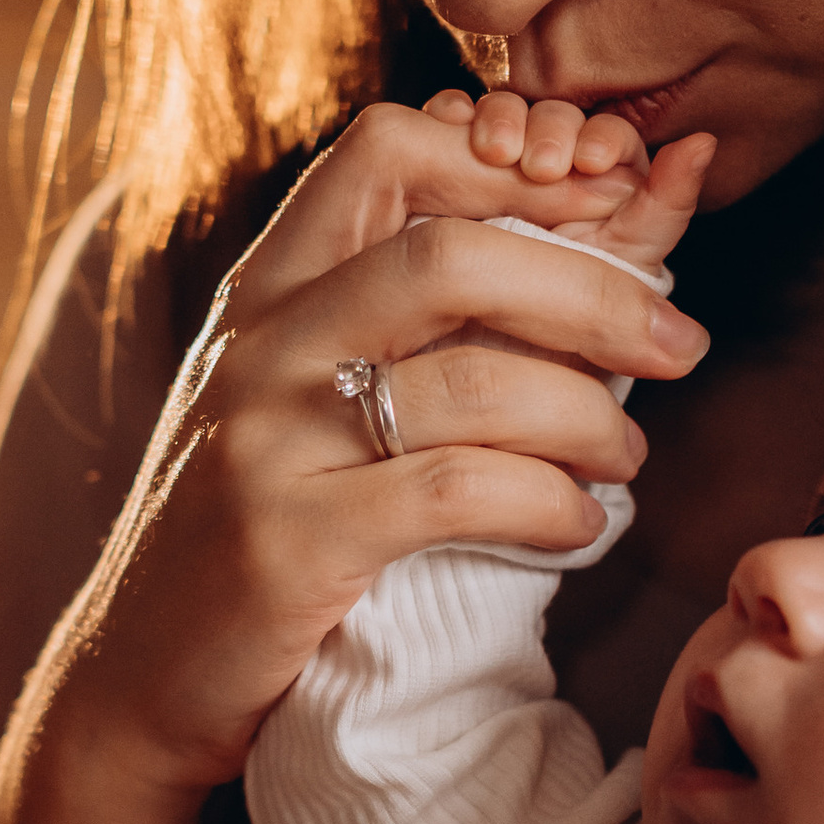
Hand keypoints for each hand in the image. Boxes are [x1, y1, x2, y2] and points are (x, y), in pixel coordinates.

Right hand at [0, 102, 709, 823]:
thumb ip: (423, 313)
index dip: (513, 159)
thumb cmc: (267, 523)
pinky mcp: (290, 541)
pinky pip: (461, 494)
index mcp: (270, 286)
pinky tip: (579, 526)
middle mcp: (260, 343)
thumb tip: (590, 208)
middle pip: (453, 253)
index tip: (610, 205)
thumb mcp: (314, 393)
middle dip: (595, 290)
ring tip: (624, 458)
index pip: (389, 145)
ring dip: (589, 419)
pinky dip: (550, 506)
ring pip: (475, 382)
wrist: (143, 678)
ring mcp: (267, 440)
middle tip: (680, 343)